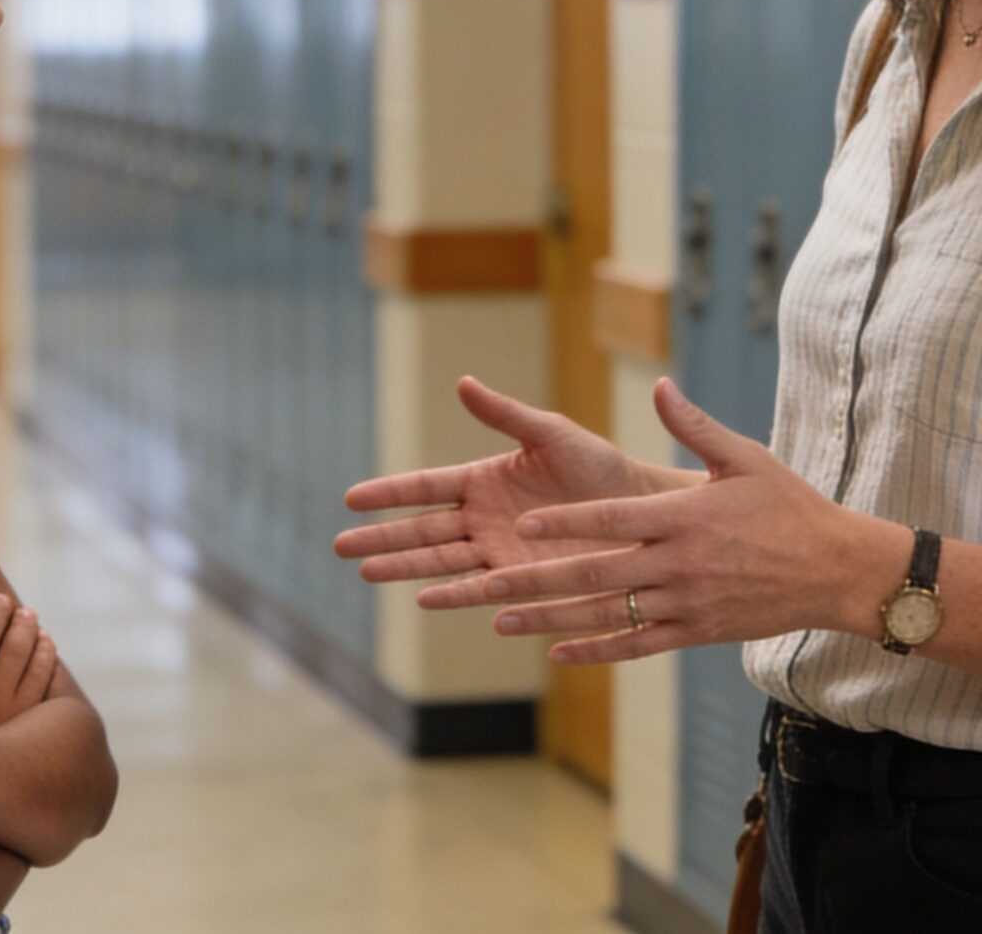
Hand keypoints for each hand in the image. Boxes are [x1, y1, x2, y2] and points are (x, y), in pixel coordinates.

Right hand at [0, 592, 58, 734]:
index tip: (1, 598)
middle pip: (12, 647)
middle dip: (21, 623)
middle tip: (26, 611)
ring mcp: (14, 715)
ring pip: (35, 665)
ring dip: (39, 641)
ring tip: (39, 628)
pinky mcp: (33, 731)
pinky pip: (49, 687)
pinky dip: (51, 665)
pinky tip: (50, 653)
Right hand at [334, 376, 659, 588]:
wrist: (640, 510)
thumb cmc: (598, 466)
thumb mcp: (550, 433)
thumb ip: (505, 414)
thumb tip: (463, 382)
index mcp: (484, 480)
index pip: (425, 487)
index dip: (390, 493)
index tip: (351, 498)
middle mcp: (484, 519)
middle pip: (422, 530)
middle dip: (382, 537)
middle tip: (340, 545)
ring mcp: (500, 553)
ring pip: (441, 561)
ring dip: (405, 567)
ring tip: (366, 571)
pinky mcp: (522, 580)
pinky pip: (481, 588)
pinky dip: (453, 594)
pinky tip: (424, 600)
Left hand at [434, 379, 901, 663]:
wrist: (838, 570)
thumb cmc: (789, 506)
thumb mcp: (744, 457)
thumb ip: (694, 425)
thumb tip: (660, 386)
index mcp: (685, 516)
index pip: (613, 519)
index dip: (567, 523)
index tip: (524, 525)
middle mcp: (679, 563)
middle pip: (597, 573)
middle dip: (537, 578)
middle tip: (487, 582)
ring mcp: (686, 602)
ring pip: (607, 615)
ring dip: (551, 618)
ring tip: (500, 620)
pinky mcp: (697, 632)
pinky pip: (637, 644)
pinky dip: (596, 650)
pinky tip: (557, 652)